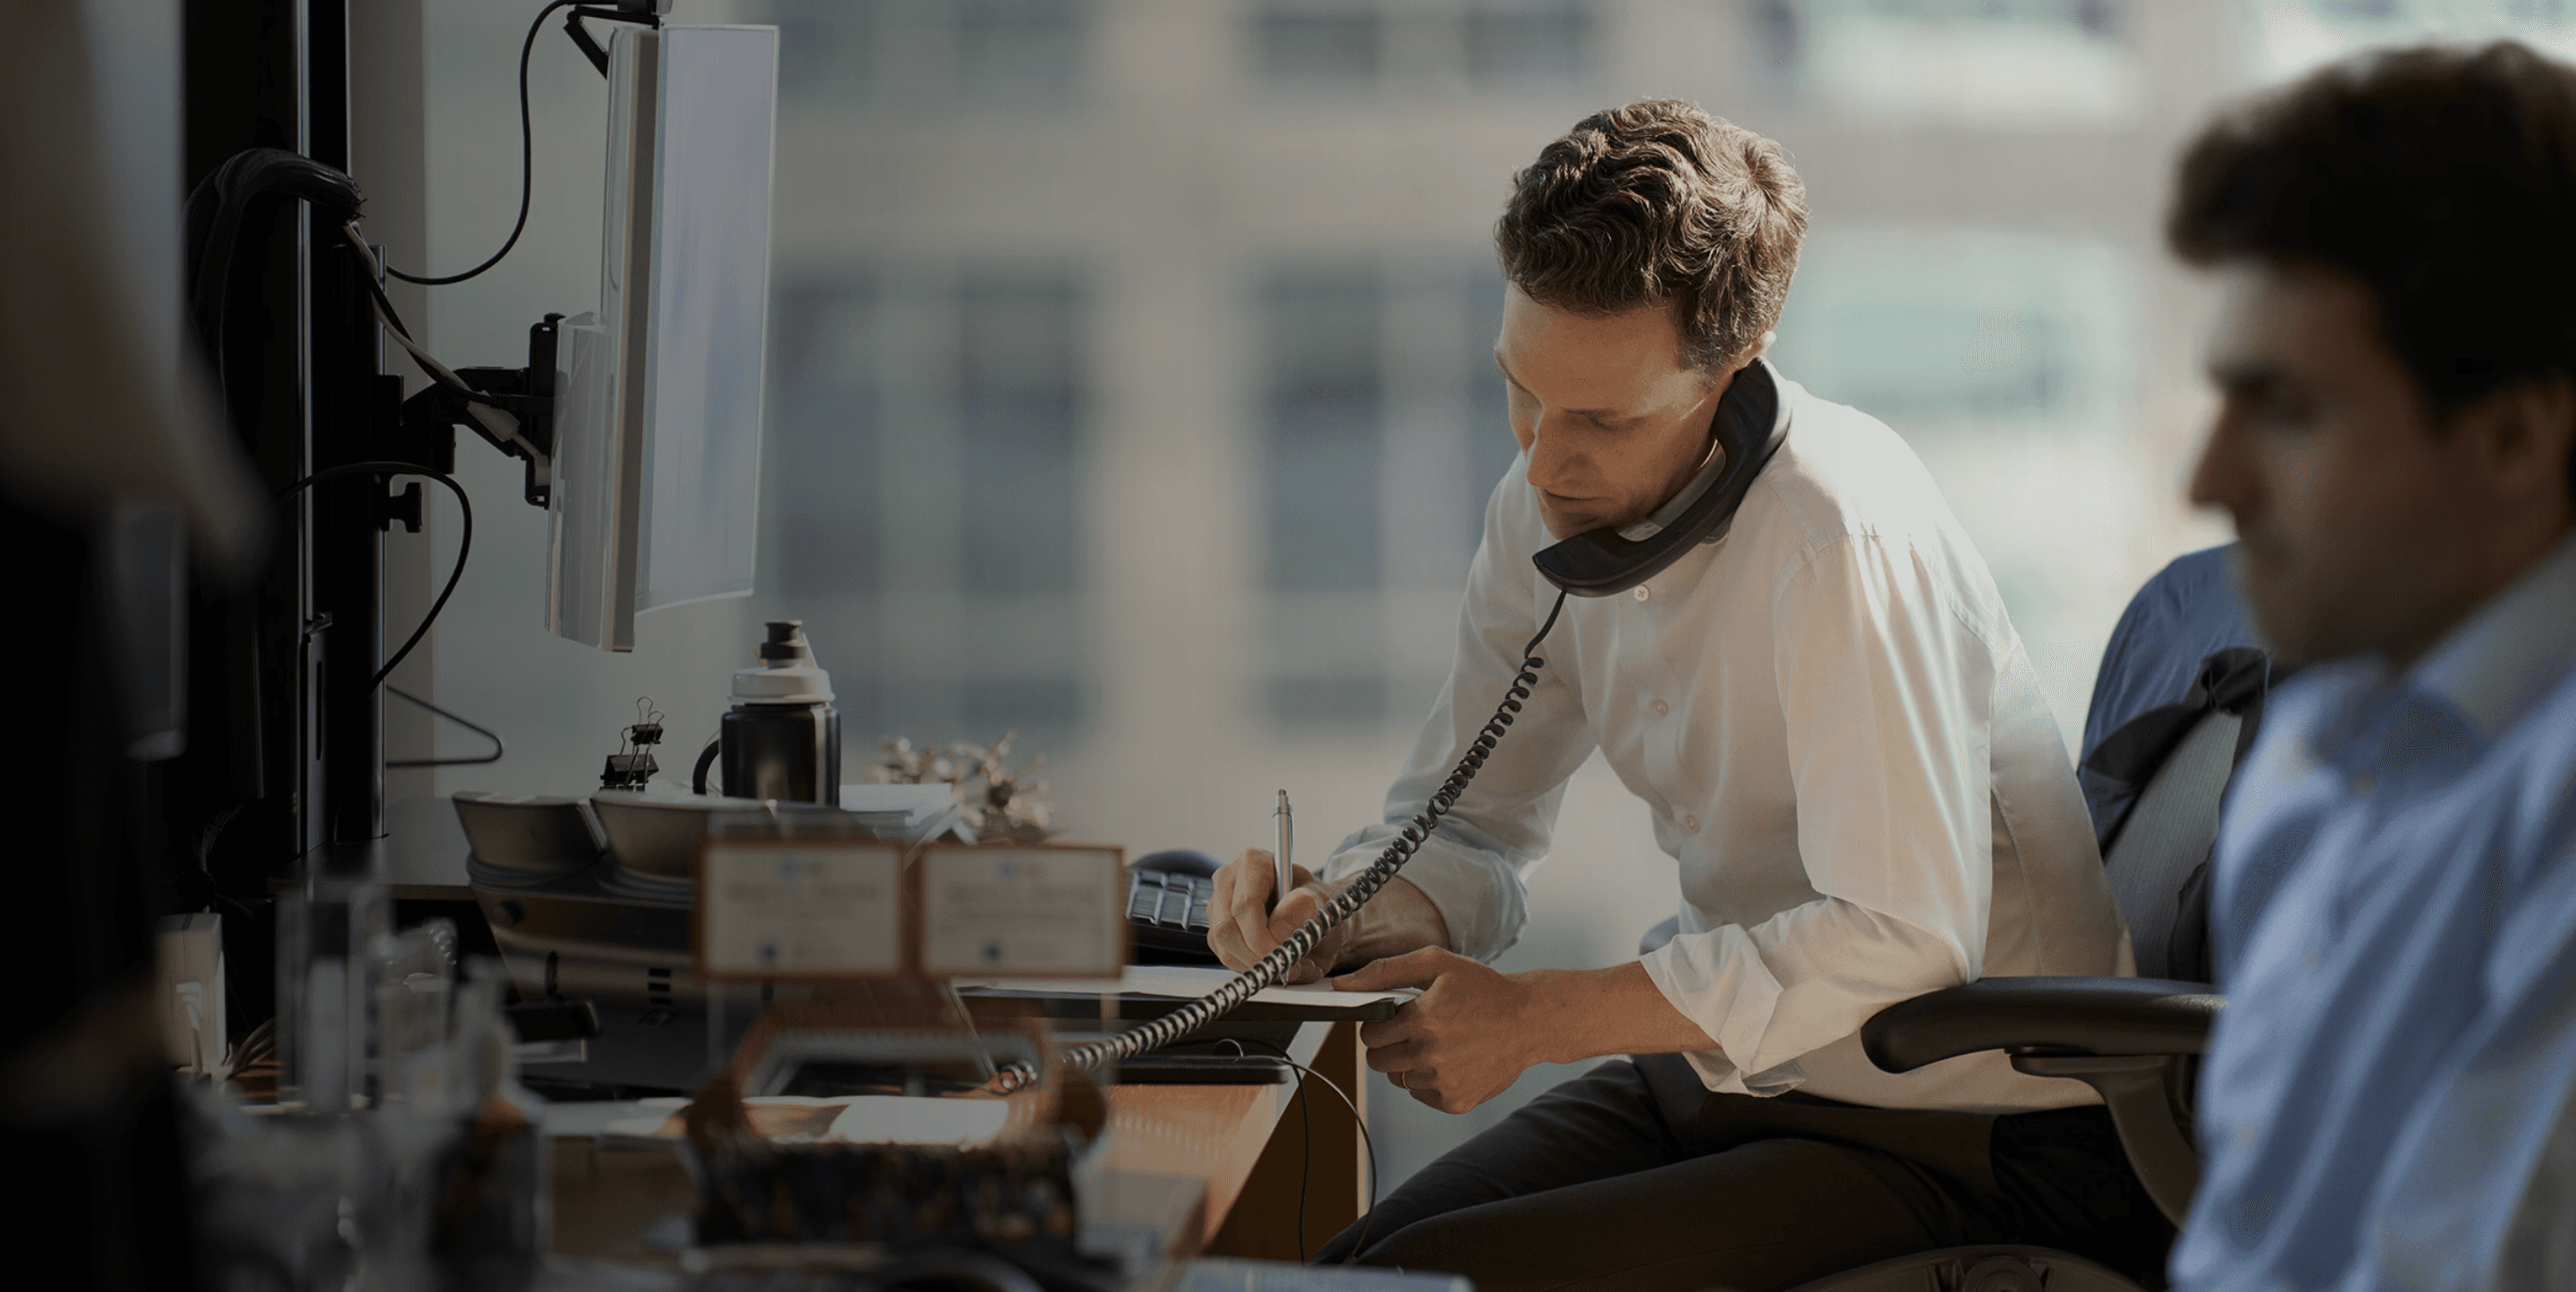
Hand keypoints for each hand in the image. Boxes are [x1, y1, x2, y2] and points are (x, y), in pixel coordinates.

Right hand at [1208, 848, 1358, 983]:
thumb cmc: (1317, 904)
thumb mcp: (1322, 901)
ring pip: (1224, 946)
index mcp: (1253, 862)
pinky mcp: (1217, 929)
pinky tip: (1272, 960)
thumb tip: (1278, 925)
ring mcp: (1219, 905)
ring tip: (1285, 963)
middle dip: (1256, 955)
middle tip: (1284, 965)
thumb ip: (1304, 907)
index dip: (1260, 937)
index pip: (1245, 904)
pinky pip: (1226, 957)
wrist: (1314, 918)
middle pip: (1226, 928)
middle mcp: (1229, 880)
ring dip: (1256, 963)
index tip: (1281, 955)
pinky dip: (1251, 967)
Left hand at [1338, 947, 1550, 1112]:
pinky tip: (1452, 1060)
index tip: (1399, 1017)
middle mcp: (1430, 1055)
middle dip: (1389, 1044)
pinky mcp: (1454, 1101)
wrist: (1530, 1020)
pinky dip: (1429, 1079)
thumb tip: (1342, 986)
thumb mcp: (1436, 964)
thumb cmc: (1483, 988)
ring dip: (1409, 1062)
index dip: (1380, 1024)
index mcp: (1422, 1020)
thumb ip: (1384, 972)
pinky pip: (1420, 1094)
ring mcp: (1442, 1082)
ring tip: (1439, 1043)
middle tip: (1416, 1030)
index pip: (1369, 1035)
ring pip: (1398, 1078)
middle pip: (1378, 1061)